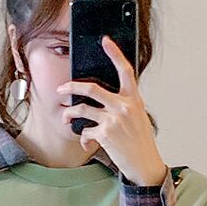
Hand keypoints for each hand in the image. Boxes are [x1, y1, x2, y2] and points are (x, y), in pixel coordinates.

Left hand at [56, 36, 167, 186]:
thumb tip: (107, 98)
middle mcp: (124, 106)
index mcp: (134, 99)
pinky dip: (84, 137)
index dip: (115, 53)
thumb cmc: (141, 142)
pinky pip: (86, 130)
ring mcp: (113, 119)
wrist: (145, 164)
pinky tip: (87, 141)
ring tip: (66, 117)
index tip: (106, 41)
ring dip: (69, 113)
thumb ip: (125, 104)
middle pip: (91, 88)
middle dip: (71, 87)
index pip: (125, 70)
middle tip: (61, 88)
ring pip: (82, 109)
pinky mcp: (105, 134)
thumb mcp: (138, 117)